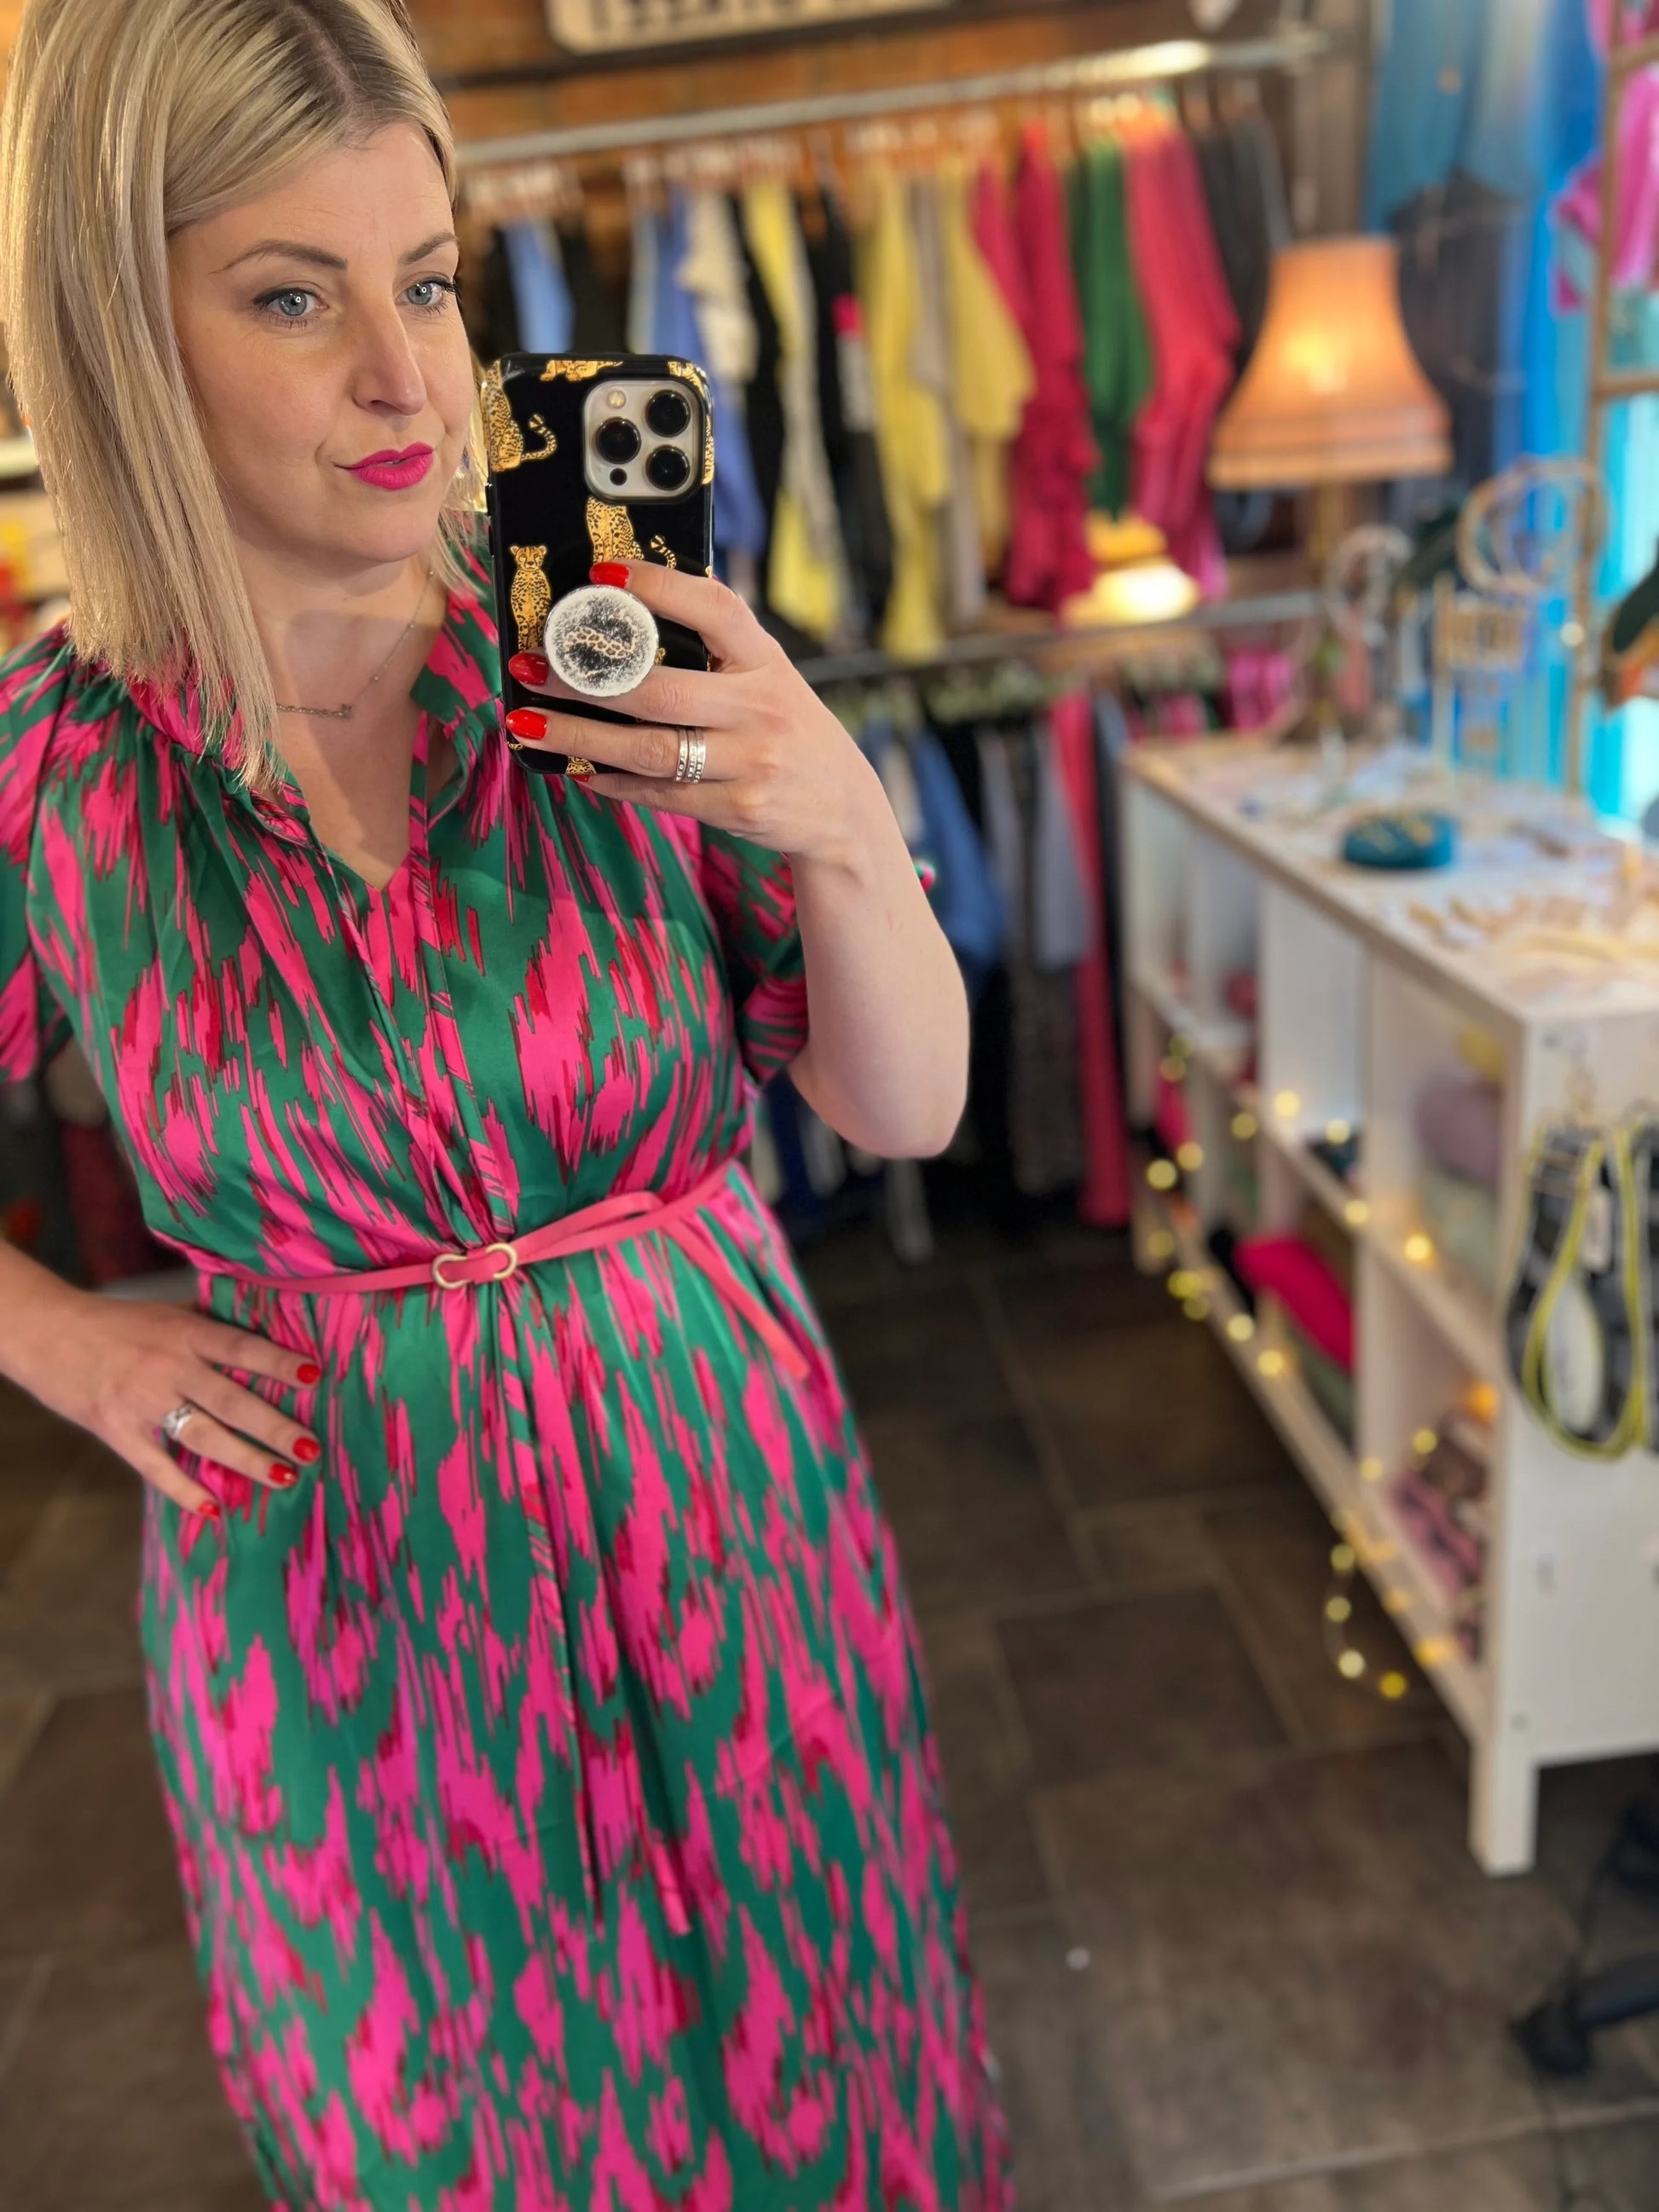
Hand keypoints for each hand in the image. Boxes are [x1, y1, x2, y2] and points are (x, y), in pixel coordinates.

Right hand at [27, 1294, 320, 1522]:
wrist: (51, 1333)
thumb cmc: (120, 1323)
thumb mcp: (168, 1314)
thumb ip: (210, 1330)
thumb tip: (268, 1339)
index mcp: (186, 1332)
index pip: (241, 1347)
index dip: (278, 1362)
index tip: (315, 1377)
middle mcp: (169, 1366)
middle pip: (231, 1399)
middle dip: (274, 1426)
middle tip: (312, 1448)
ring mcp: (142, 1401)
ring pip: (203, 1436)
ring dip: (245, 1459)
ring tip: (284, 1478)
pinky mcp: (117, 1430)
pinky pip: (155, 1466)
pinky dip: (183, 1489)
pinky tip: (213, 1508)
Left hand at [502, 560, 885, 867]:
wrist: (844, 810)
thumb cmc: (787, 731)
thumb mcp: (769, 679)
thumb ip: (717, 653)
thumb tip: (623, 622)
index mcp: (767, 661)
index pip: (715, 609)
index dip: (658, 587)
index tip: (601, 575)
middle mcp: (762, 708)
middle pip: (660, 691)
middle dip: (585, 680)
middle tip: (531, 667)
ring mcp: (752, 763)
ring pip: (649, 749)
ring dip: (580, 737)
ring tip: (529, 725)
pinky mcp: (739, 808)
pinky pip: (659, 793)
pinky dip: (610, 780)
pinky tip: (575, 767)